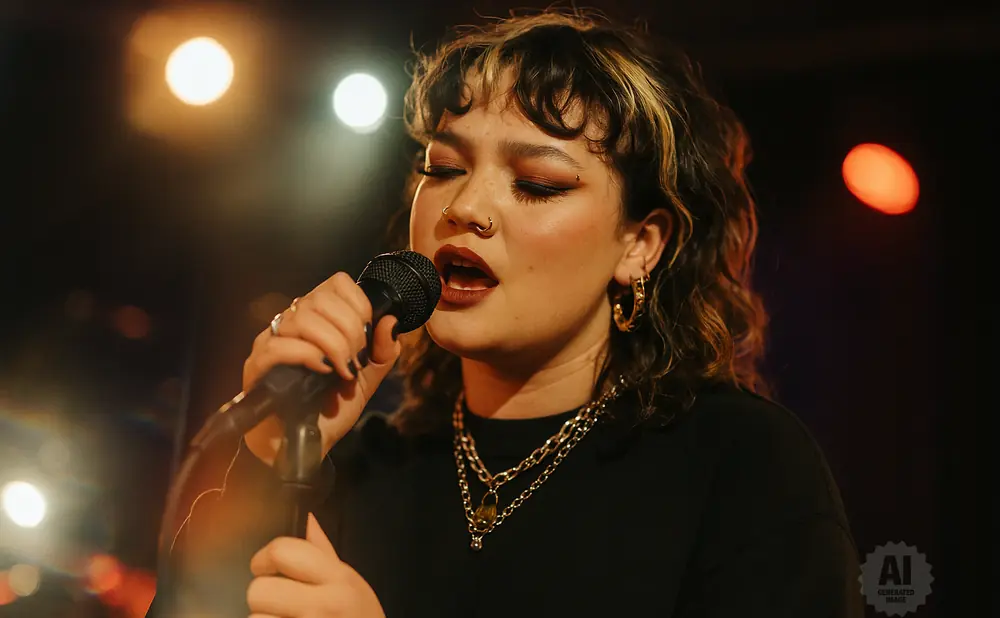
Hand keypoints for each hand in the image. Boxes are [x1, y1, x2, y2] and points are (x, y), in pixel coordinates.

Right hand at [242, 271, 401, 464]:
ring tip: (342, 370)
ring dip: (332, 343)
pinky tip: (322, 371)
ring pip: (300, 318)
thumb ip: (382, 351)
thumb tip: (391, 321)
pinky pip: (278, 346)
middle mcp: (291, 322)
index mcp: (318, 318)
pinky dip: (307, 355)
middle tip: (356, 360)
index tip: (367, 337)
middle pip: (320, 298)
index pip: (336, 284)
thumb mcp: (367, 378)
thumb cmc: (332, 407)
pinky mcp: (256, 366)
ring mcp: (270, 341)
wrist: (308, 444)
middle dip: (349, 329)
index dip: (358, 305)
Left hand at [247, 514, 384, 617]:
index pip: (282, 551)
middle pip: (259, 589)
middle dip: (262, 597)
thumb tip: (309, 519)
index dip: (263, 558)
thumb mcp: (352, 583)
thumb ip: (325, 554)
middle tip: (277, 604)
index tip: (263, 568)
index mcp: (338, 578)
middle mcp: (324, 604)